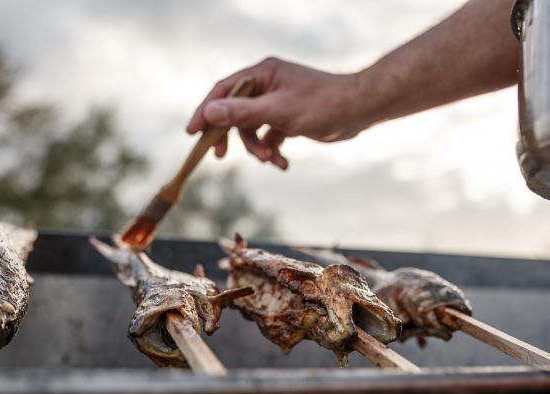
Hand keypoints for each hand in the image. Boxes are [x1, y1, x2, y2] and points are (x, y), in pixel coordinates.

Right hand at [187, 57, 371, 169]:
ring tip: (271, 160)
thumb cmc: (321, 104)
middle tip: (220, 155)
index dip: (205, 111)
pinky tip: (283, 163)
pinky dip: (273, 151)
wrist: (358, 111)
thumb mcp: (278, 111)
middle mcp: (268, 86)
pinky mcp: (289, 119)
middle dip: (232, 136)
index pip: (224, 91)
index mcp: (262, 74)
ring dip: (258, 148)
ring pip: (253, 129)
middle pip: (236, 112)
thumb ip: (242, 112)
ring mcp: (278, 103)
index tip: (192, 132)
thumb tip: (209, 111)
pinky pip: (270, 137)